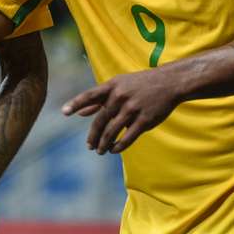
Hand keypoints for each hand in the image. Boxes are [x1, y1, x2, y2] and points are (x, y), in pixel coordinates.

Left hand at [62, 68, 183, 153]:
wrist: (169, 82)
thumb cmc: (139, 85)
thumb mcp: (118, 86)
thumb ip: (99, 100)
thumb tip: (80, 113)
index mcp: (112, 87)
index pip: (89, 95)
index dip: (75, 103)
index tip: (64, 112)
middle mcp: (120, 97)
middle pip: (100, 120)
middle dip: (93, 136)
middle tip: (88, 146)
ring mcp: (133, 108)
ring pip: (112, 131)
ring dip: (104, 144)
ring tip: (100, 151)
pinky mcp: (145, 120)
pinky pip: (128, 137)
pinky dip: (119, 146)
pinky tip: (114, 150)